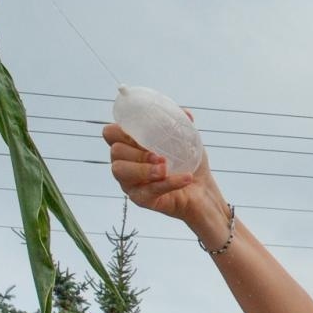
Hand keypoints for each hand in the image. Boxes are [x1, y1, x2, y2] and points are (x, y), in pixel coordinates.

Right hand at [104, 120, 226, 234]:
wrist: (202, 190)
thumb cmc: (189, 163)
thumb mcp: (187, 139)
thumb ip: (182, 124)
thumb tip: (186, 113)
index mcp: (130, 145)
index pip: (110, 133)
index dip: (122, 131)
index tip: (142, 134)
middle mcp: (124, 163)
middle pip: (115, 152)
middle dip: (136, 152)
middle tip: (160, 156)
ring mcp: (129, 182)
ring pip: (120, 171)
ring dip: (143, 168)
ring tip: (165, 168)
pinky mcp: (140, 199)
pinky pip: (147, 190)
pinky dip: (168, 183)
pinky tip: (185, 178)